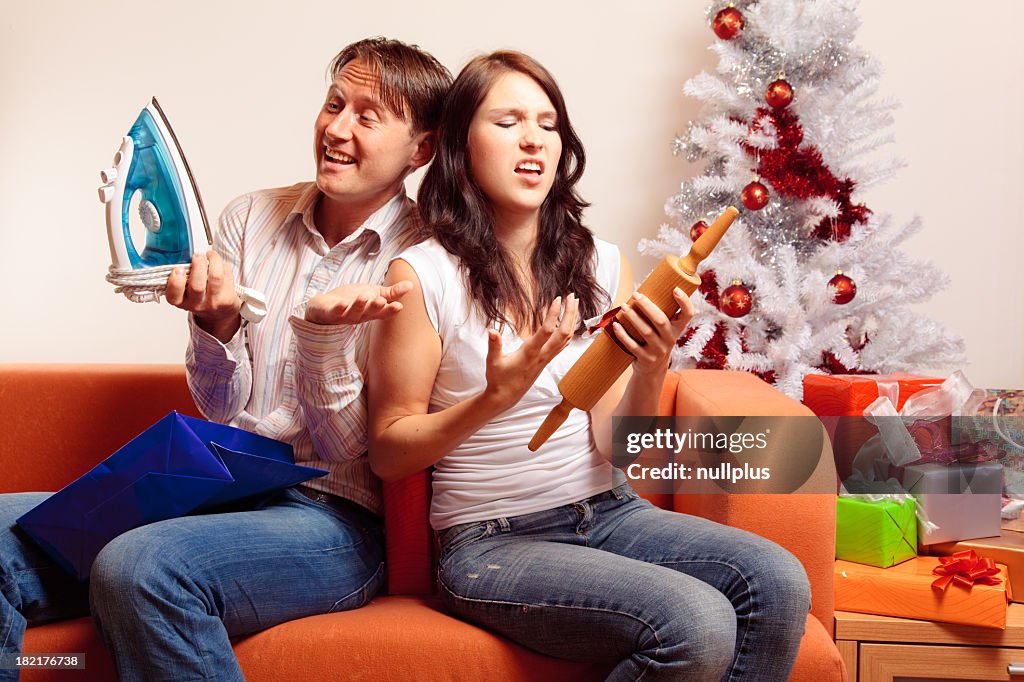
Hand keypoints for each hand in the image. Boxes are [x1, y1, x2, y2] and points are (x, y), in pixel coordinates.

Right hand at [166, 251, 241, 342]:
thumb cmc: (201, 294)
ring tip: (210, 255)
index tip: (178, 269)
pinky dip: (223, 266)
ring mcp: (213, 303)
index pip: (174, 295)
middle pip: (197, 286)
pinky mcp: (227, 299)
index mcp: (180, 300)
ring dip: (213, 261)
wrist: (220, 312)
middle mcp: (196, 304)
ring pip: (215, 277)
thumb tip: (188, 255)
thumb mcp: (186, 288)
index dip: (175, 282)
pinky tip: (219, 265)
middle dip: (198, 266)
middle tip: (198, 256)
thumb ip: (184, 274)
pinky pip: (226, 277)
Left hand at [305, 281, 413, 325]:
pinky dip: (338, 308)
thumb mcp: (374, 294)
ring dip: (359, 305)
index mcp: (372, 311)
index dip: (390, 310)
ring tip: (364, 296)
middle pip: (369, 313)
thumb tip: (411, 284)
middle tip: (382, 301)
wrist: (326, 306)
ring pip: (354, 312)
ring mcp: (345, 315)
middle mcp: (360, 316)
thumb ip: (391, 292)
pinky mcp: (331, 312)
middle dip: (376, 307)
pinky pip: (335, 312)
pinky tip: (341, 303)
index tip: (399, 306)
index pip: (383, 312)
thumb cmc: (352, 300)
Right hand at [483, 294, 579, 410]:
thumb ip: (494, 345)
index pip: (547, 331)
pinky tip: (569, 322)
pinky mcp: (547, 360)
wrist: (506, 396)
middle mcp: (542, 355)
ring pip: (566, 338)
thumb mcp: (493, 361)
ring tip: (573, 304)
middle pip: (564, 333)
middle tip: (571, 296)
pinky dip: (569, 330)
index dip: (554, 314)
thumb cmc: (499, 379)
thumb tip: (492, 331)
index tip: (557, 299)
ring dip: (572, 320)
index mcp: (530, 353)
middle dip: (569, 314)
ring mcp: (546, 358)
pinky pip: (563, 344)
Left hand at [609, 288, 693, 376]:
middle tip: (635, 294)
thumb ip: (661, 312)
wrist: (653, 369)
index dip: (685, 302)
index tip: (676, 289)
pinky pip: (633, 346)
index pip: (688, 314)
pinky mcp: (646, 359)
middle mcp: (670, 339)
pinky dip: (623, 334)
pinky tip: (616, 324)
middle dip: (647, 306)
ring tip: (623, 306)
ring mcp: (658, 351)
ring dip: (633, 317)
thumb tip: (644, 288)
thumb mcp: (665, 329)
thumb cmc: (657, 340)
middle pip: (660, 320)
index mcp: (677, 328)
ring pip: (646, 332)